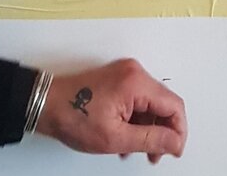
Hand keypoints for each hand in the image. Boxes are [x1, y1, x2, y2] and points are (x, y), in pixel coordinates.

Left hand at [35, 58, 186, 162]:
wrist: (48, 104)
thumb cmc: (74, 116)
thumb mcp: (115, 137)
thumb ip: (150, 140)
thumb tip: (175, 142)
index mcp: (136, 82)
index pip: (173, 105)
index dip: (178, 131)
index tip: (174, 151)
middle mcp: (134, 72)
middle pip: (164, 103)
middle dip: (163, 132)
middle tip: (155, 154)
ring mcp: (126, 73)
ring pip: (152, 103)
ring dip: (149, 128)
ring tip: (137, 149)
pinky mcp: (119, 78)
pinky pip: (139, 99)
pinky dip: (138, 119)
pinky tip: (127, 136)